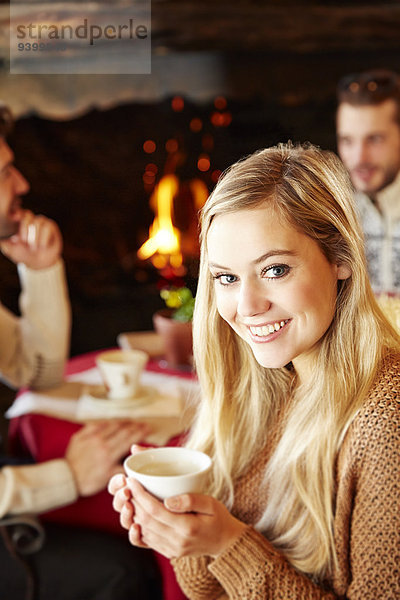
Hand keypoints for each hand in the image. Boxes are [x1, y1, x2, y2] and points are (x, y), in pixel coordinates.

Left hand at [0, 210, 62, 268]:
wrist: (39, 263)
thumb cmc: (23, 254)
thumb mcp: (10, 249)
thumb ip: (4, 240)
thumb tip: (2, 233)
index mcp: (19, 222)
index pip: (17, 212)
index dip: (16, 215)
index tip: (14, 220)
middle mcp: (31, 220)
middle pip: (28, 214)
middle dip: (24, 228)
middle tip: (24, 241)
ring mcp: (42, 223)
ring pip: (38, 221)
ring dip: (35, 236)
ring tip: (34, 247)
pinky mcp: (52, 227)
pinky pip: (47, 227)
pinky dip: (44, 238)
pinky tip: (43, 246)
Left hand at [66, 420, 150, 496]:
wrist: (67, 478)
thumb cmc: (87, 480)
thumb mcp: (108, 479)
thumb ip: (123, 470)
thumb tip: (136, 464)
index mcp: (109, 455)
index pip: (129, 439)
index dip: (141, 432)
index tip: (148, 428)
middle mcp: (101, 443)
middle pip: (123, 430)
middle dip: (135, 425)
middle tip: (143, 424)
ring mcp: (91, 437)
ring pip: (112, 425)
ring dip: (124, 422)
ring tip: (131, 422)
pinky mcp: (82, 434)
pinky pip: (98, 424)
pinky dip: (108, 422)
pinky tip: (113, 422)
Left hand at [109, 474, 246, 558]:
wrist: (226, 543)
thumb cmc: (219, 518)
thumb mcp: (211, 503)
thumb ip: (191, 500)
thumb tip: (168, 500)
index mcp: (187, 527)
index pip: (155, 510)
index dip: (140, 495)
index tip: (132, 481)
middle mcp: (176, 541)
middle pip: (146, 520)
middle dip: (133, 501)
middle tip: (126, 485)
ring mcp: (172, 549)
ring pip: (144, 531)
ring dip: (133, 514)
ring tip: (128, 497)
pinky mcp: (169, 552)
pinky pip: (148, 541)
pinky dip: (138, 527)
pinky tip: (136, 514)